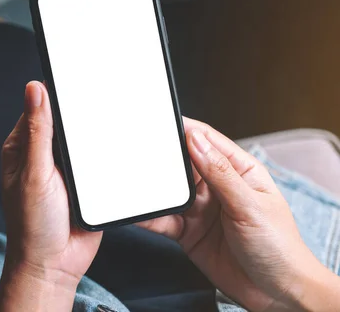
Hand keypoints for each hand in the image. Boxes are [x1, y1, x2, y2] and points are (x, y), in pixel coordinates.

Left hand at [0, 81, 101, 310]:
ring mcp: (67, 168)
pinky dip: (108, 153)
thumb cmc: (33, 225)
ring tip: (117, 114)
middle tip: (105, 92)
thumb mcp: (34, 174)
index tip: (77, 74)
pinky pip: (99, 160)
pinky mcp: (87, 182)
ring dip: (97, 133)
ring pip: (85, 139)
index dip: (58, 92)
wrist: (56, 264)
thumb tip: (34, 88)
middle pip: (67, 122)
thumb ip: (38, 132)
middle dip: (83, 112)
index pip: (40, 108)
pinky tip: (121, 143)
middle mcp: (44, 154)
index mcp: (24, 147)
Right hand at [137, 118, 339, 310]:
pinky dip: (150, 216)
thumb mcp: (251, 206)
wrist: (276, 293)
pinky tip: (140, 213)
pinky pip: (163, 219)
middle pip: (183, 164)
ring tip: (135, 182)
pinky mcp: (188, 231)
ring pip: (170, 191)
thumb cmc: (279, 247)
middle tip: (140, 151)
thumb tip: (196, 141)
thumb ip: (221, 173)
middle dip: (162, 157)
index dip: (186, 130)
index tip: (162, 122)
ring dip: (153, 188)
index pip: (208, 141)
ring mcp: (200, 209)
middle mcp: (217, 186)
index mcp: (239, 171)